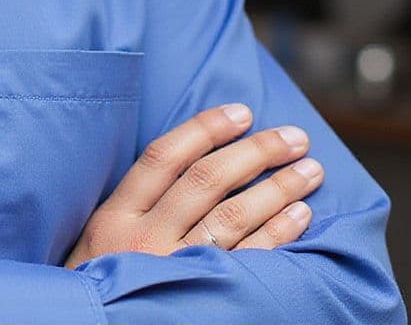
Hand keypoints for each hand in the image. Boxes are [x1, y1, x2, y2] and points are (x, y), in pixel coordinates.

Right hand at [65, 103, 322, 265]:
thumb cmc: (105, 280)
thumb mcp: (100, 238)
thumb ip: (137, 204)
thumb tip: (193, 158)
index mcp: (115, 217)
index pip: (163, 157)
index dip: (206, 129)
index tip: (242, 112)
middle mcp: (145, 239)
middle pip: (207, 181)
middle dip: (256, 152)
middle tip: (294, 137)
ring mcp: (176, 269)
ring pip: (233, 216)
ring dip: (278, 188)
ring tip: (309, 170)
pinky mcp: (206, 297)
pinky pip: (250, 258)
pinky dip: (278, 232)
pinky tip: (300, 213)